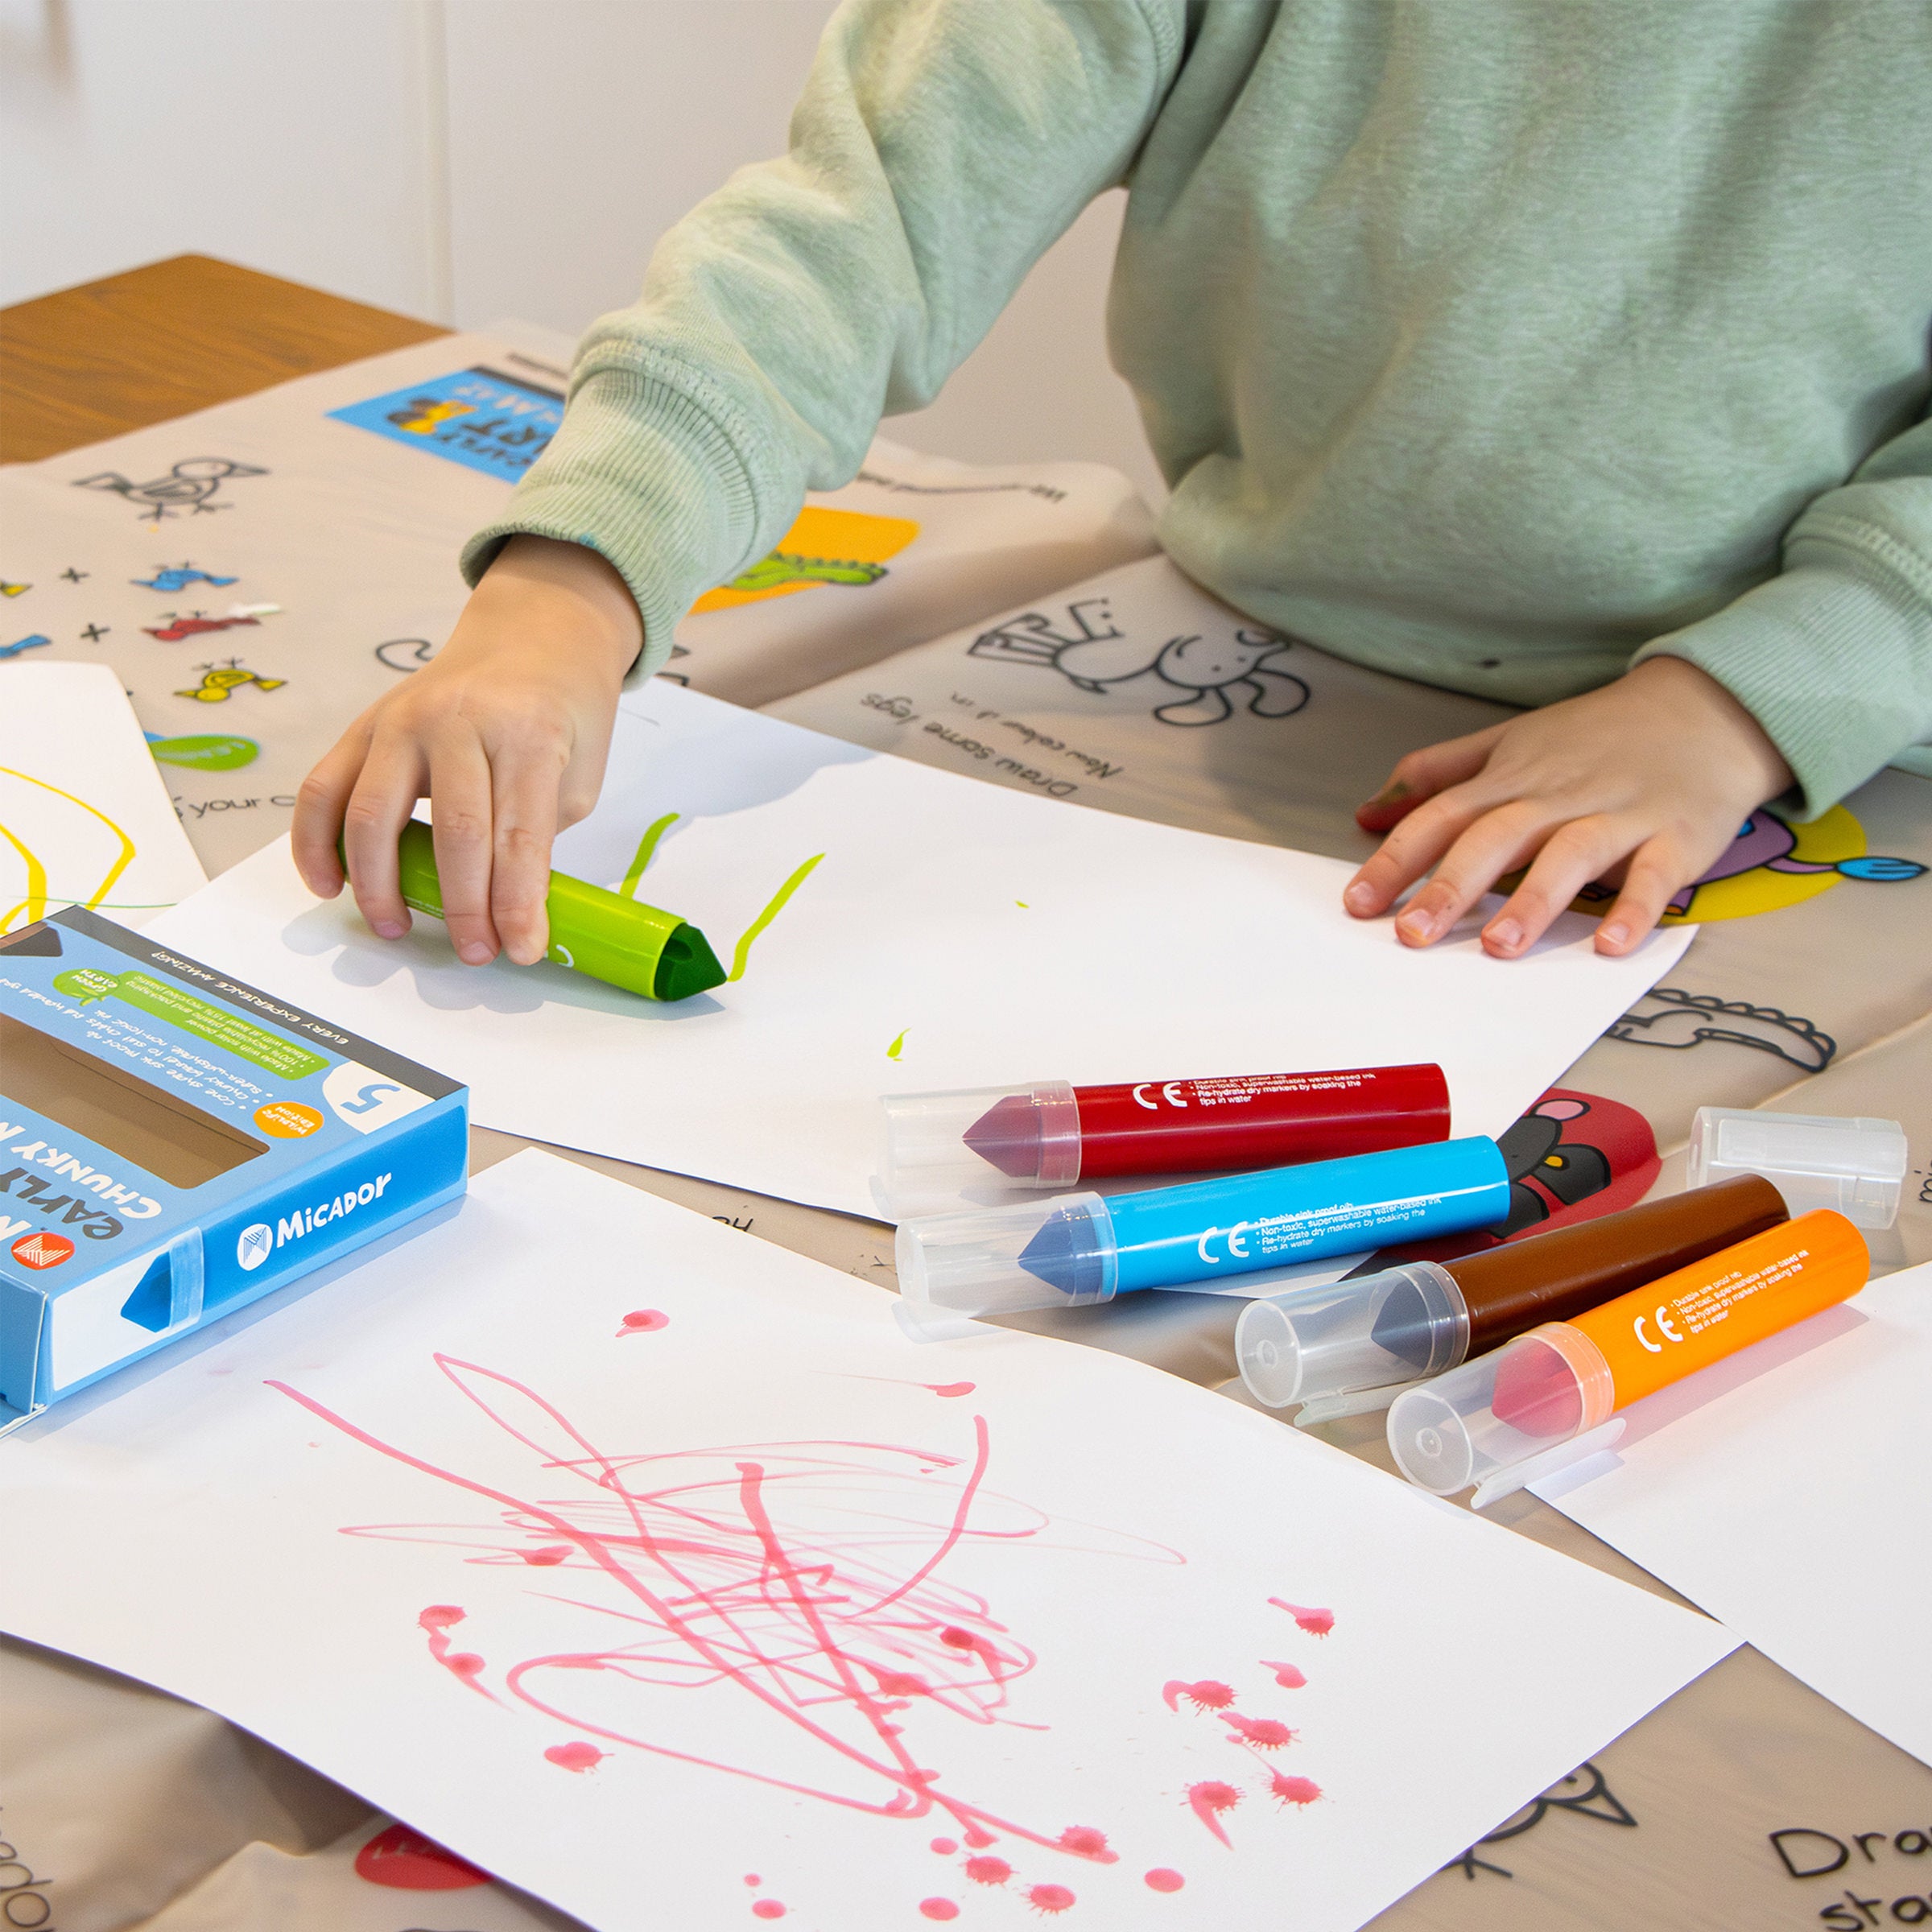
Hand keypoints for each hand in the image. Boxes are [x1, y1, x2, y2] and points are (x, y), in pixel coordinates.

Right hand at [292, 535, 641, 965]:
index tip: (521, 950)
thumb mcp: (579, 773)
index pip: (518, 836)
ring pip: (373, 815)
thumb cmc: (562, 712)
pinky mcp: (364, 725)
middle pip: (454, 831)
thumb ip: (540, 835)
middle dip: (463, 906)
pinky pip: (322, 787)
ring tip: (396, 928)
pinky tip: (327, 885)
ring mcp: (402, 720)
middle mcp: (458, 721)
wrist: (533, 636)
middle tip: (474, 952)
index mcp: (526, 733)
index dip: (519, 904)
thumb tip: (506, 910)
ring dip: (380, 885)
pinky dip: (315, 841)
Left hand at [1343, 656, 1793, 958]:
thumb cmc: (1597, 735)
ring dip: (1533, 900)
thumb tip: (1367, 811)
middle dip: (1450, 886)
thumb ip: (1438, 774)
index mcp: (1512, 778)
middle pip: (1495, 837)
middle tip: (1411, 935)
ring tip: (1499, 946)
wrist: (1707, 707)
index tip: (1357, 902)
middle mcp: (1557, 797)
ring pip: (1569, 855)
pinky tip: (1610, 945)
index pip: (1442, 816)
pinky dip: (1634, 909)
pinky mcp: (1676, 837)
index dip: (1397, 858)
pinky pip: (1654, 876)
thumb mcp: (1510, 740)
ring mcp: (1618, 815)